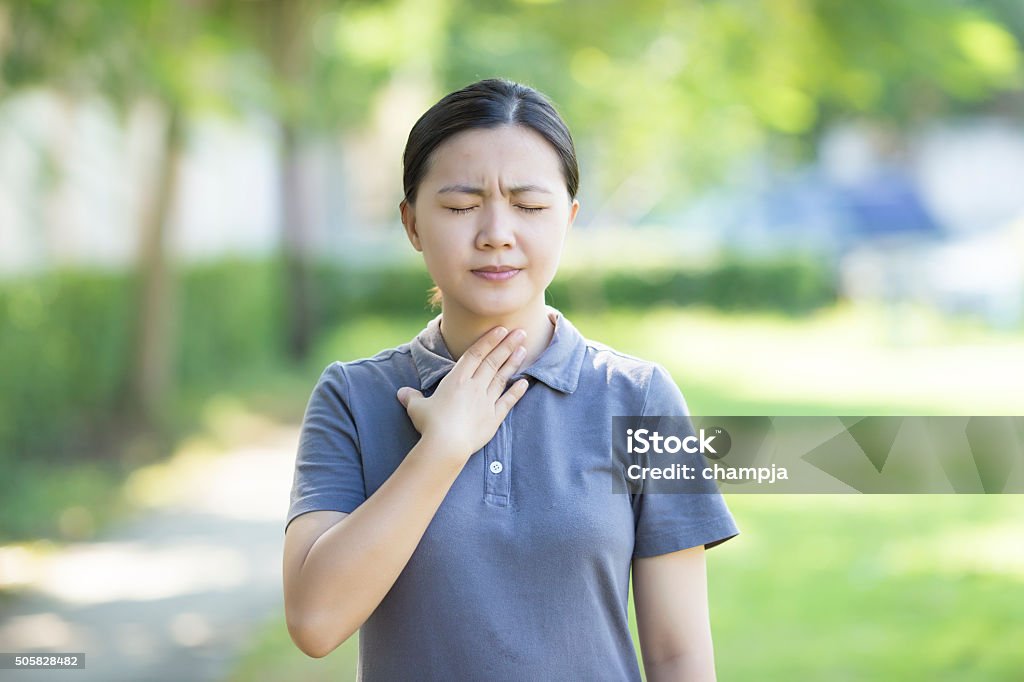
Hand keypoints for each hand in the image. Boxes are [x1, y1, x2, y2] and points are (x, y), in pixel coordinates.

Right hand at [396, 326, 529, 461]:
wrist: (446, 445)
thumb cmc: (430, 424)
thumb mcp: (416, 408)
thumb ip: (411, 397)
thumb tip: (401, 393)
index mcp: (456, 380)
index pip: (475, 354)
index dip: (488, 340)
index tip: (501, 329)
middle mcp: (474, 386)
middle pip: (492, 361)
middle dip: (507, 345)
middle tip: (521, 332)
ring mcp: (486, 401)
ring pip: (502, 377)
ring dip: (513, 363)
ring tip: (524, 349)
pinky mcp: (494, 418)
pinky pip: (508, 402)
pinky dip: (517, 392)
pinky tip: (525, 383)